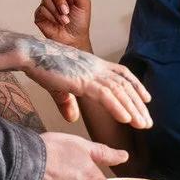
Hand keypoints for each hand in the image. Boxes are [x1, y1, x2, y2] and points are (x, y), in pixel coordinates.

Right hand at [19, 37, 152, 128]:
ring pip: (119, 92)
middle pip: (124, 85)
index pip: (122, 74)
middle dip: (138, 105)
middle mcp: (96, 66)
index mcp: (93, 64)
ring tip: (143, 124)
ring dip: (133, 109)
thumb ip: (68, 102)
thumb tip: (73, 118)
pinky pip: (105, 95)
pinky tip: (127, 119)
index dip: (136, 86)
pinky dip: (117, 107)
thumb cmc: (43, 66)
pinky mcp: (81, 80)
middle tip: (148, 122)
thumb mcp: (60, 86)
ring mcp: (90, 73)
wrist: (31, 55)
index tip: (147, 99)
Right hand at [34, 0, 92, 50]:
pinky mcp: (40, 15)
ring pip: (46, 0)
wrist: (74, 38)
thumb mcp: (83, 3)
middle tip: (67, 11)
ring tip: (65, 21)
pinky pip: (41, 9)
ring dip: (57, 11)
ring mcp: (46, 6)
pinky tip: (56, 23)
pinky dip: (50, 16)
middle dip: (60, 0)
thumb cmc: (80, 22)